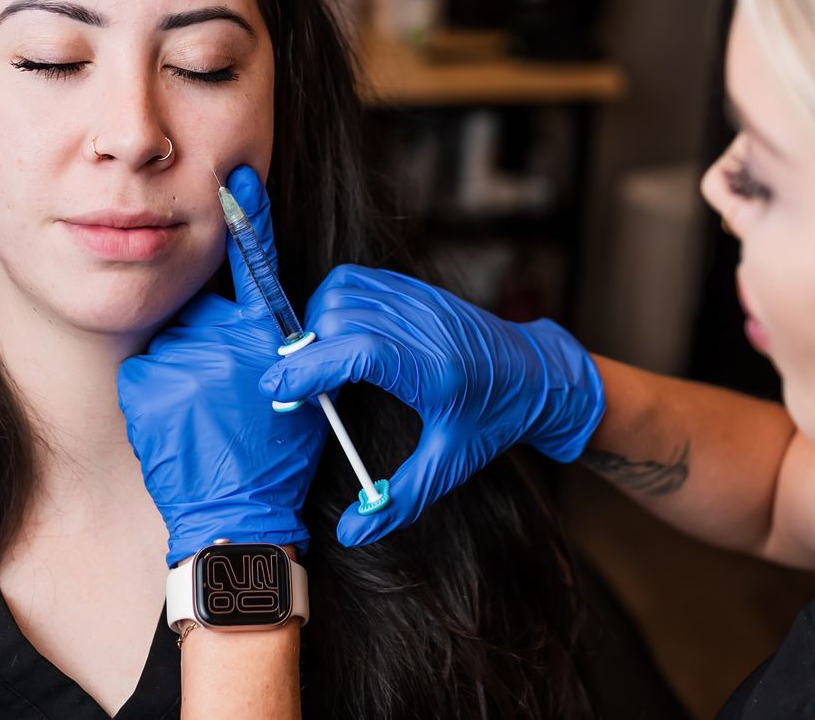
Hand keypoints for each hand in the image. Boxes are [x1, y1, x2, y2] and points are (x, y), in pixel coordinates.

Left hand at [117, 166, 326, 565]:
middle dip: (205, 342)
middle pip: (202, 311)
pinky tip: (175, 427)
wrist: (234, 518)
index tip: (236, 177)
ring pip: (172, 343)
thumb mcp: (298, 393)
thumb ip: (282, 347)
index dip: (248, 218)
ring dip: (179, 372)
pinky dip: (154, 397)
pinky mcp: (149, 382)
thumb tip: (258, 314)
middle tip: (219, 396)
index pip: (258, 265)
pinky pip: (145, 372)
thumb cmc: (270, 460)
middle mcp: (230, 339)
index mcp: (271, 337)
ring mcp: (187, 358)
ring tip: (200, 418)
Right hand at [257, 264, 603, 546]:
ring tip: (319, 366)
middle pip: (340, 318)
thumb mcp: (450, 466)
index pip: (358, 352)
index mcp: (433, 370)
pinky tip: (338, 339)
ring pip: (343, 293)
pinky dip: (334, 303)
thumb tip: (352, 533)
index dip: (308, 367)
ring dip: (317, 325)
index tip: (277, 392)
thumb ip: (400, 502)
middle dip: (307, 352)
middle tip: (301, 392)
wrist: (538, 373)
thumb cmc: (495, 420)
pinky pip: (359, 281)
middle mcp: (424, 326)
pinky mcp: (417, 288)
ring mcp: (420, 300)